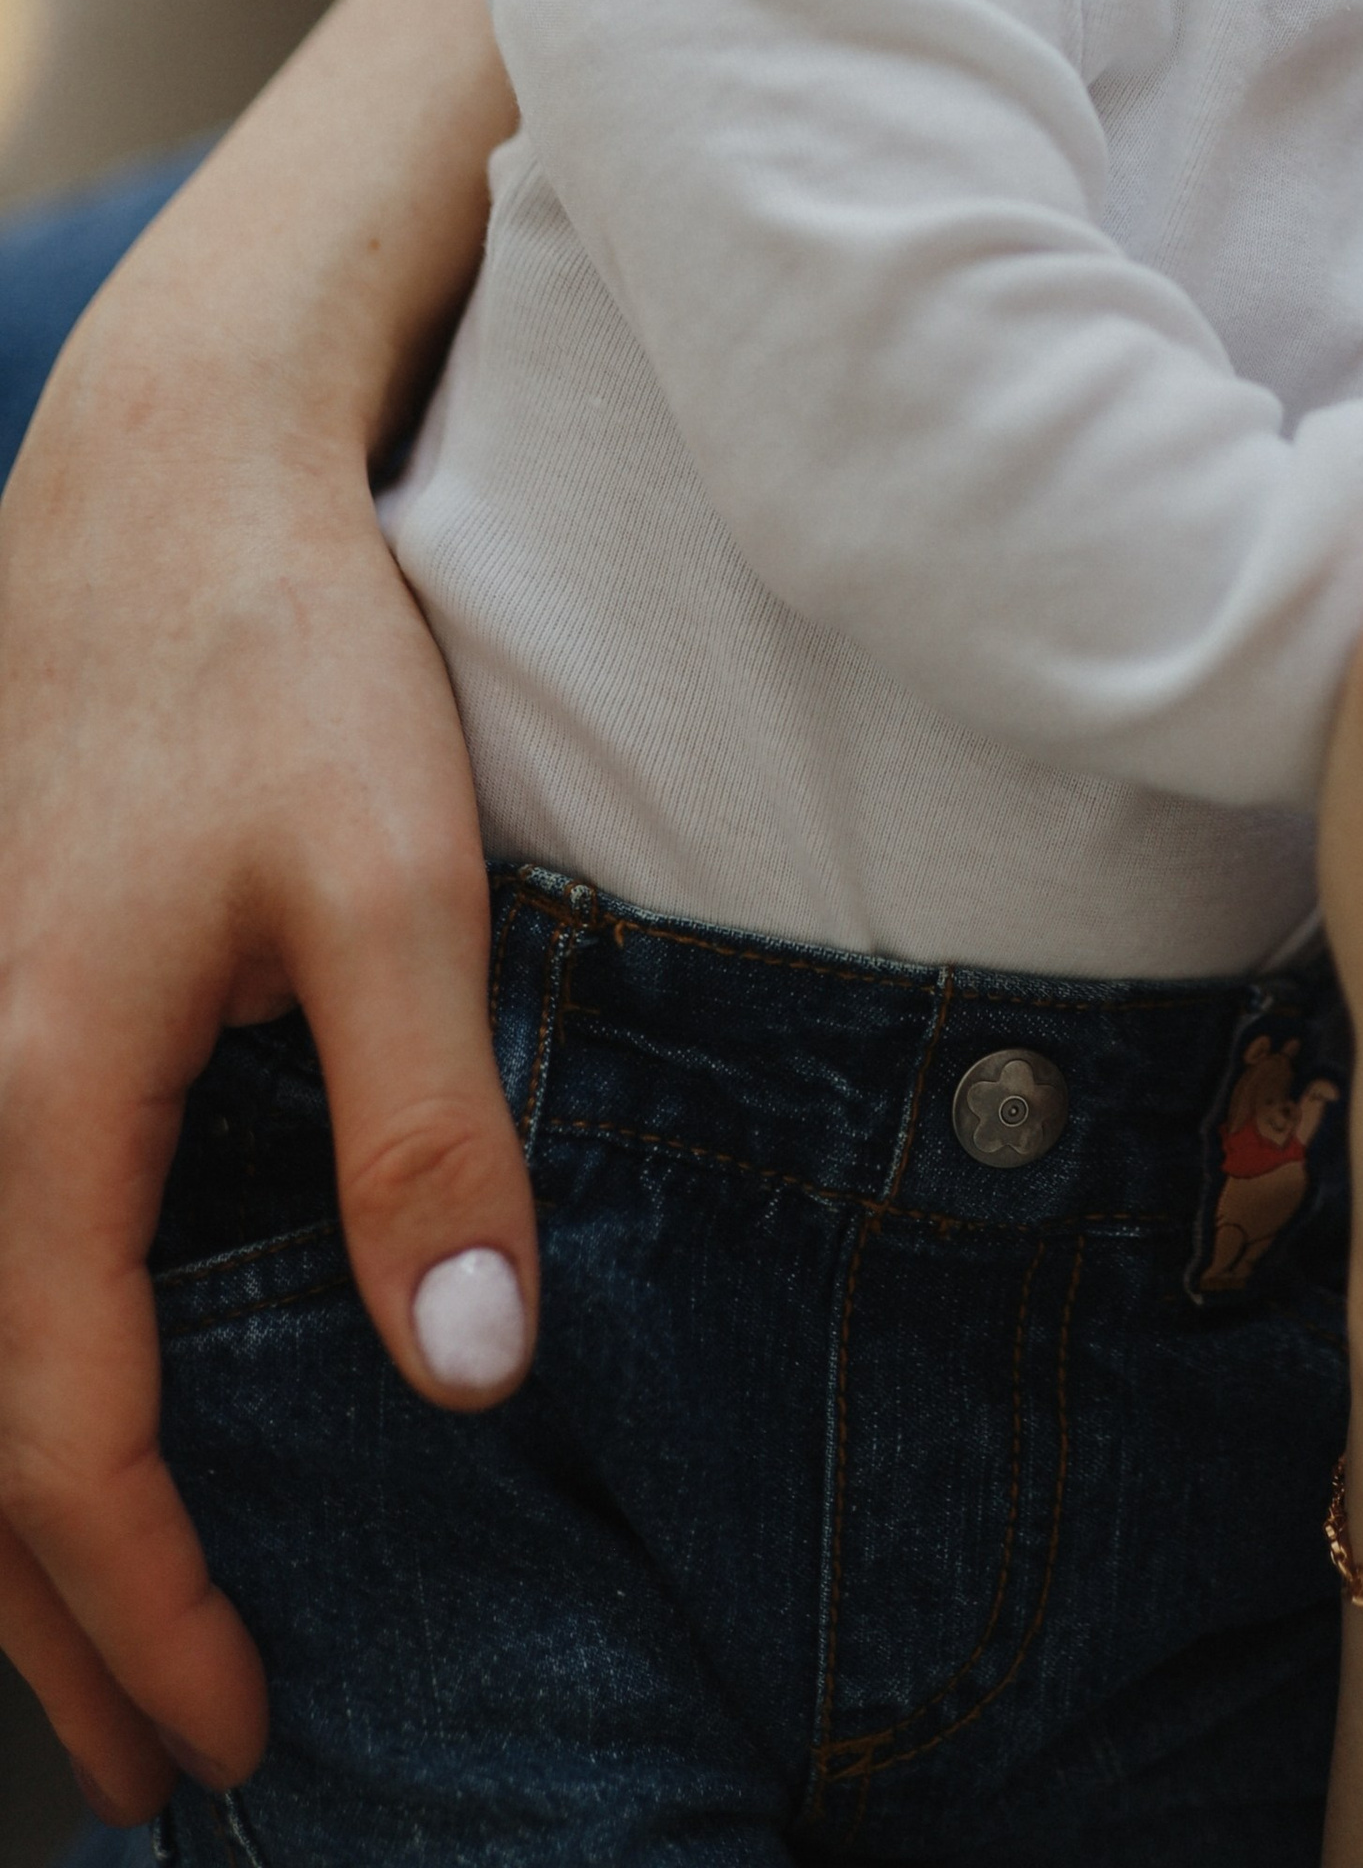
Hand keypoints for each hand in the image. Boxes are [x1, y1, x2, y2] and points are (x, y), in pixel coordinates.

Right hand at [0, 244, 533, 1819]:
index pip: (63, 1434)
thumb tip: (470, 1370)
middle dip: (55, 1627)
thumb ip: (427, 1129)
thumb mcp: (400, 885)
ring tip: (98, 1656)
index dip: (146, 1602)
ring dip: (4, 1525)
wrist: (169, 470)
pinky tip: (56, 1421)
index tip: (241, 1724)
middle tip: (174, 1763)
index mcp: (35, 1092)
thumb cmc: (289, 658)